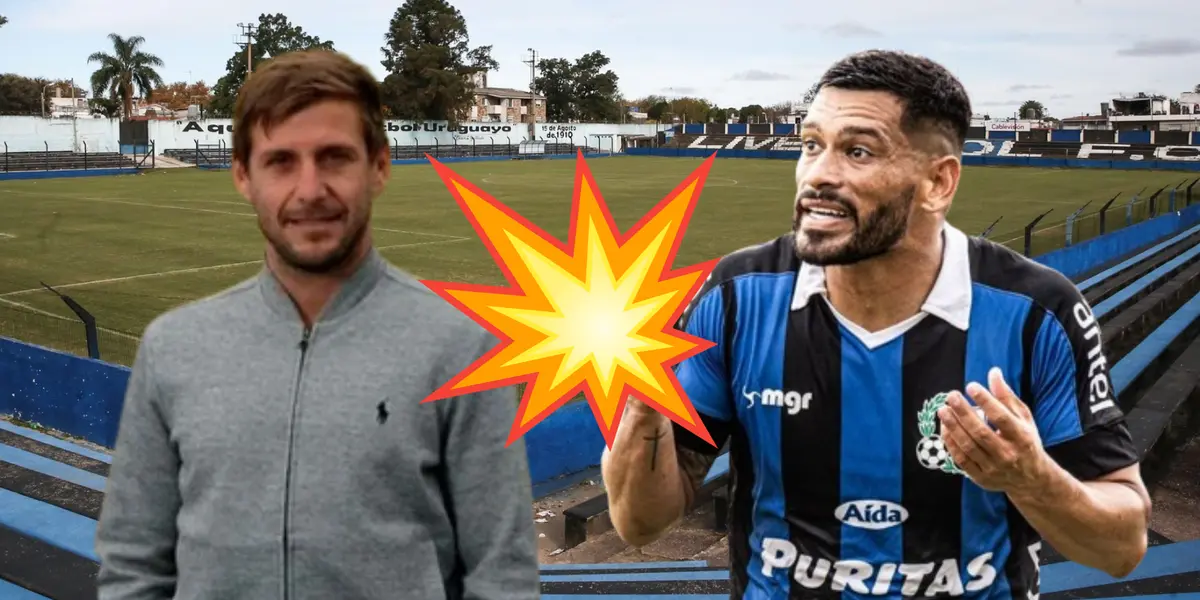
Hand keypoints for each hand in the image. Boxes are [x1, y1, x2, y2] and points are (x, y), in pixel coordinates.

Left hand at [938, 367, 1049, 495]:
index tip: (971, 386)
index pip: (1001, 417)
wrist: (1031, 480)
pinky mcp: (981, 478)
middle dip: (963, 413)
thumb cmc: (1026, 442)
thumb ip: (1007, 397)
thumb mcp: (1023, 418)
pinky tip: (945, 428)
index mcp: (1021, 437)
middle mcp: (1008, 454)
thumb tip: (993, 372)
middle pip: (980, 432)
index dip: (985, 400)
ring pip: (968, 446)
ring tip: (943, 410)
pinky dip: (951, 443)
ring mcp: (993, 468)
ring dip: (953, 427)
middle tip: (951, 396)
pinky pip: (961, 460)